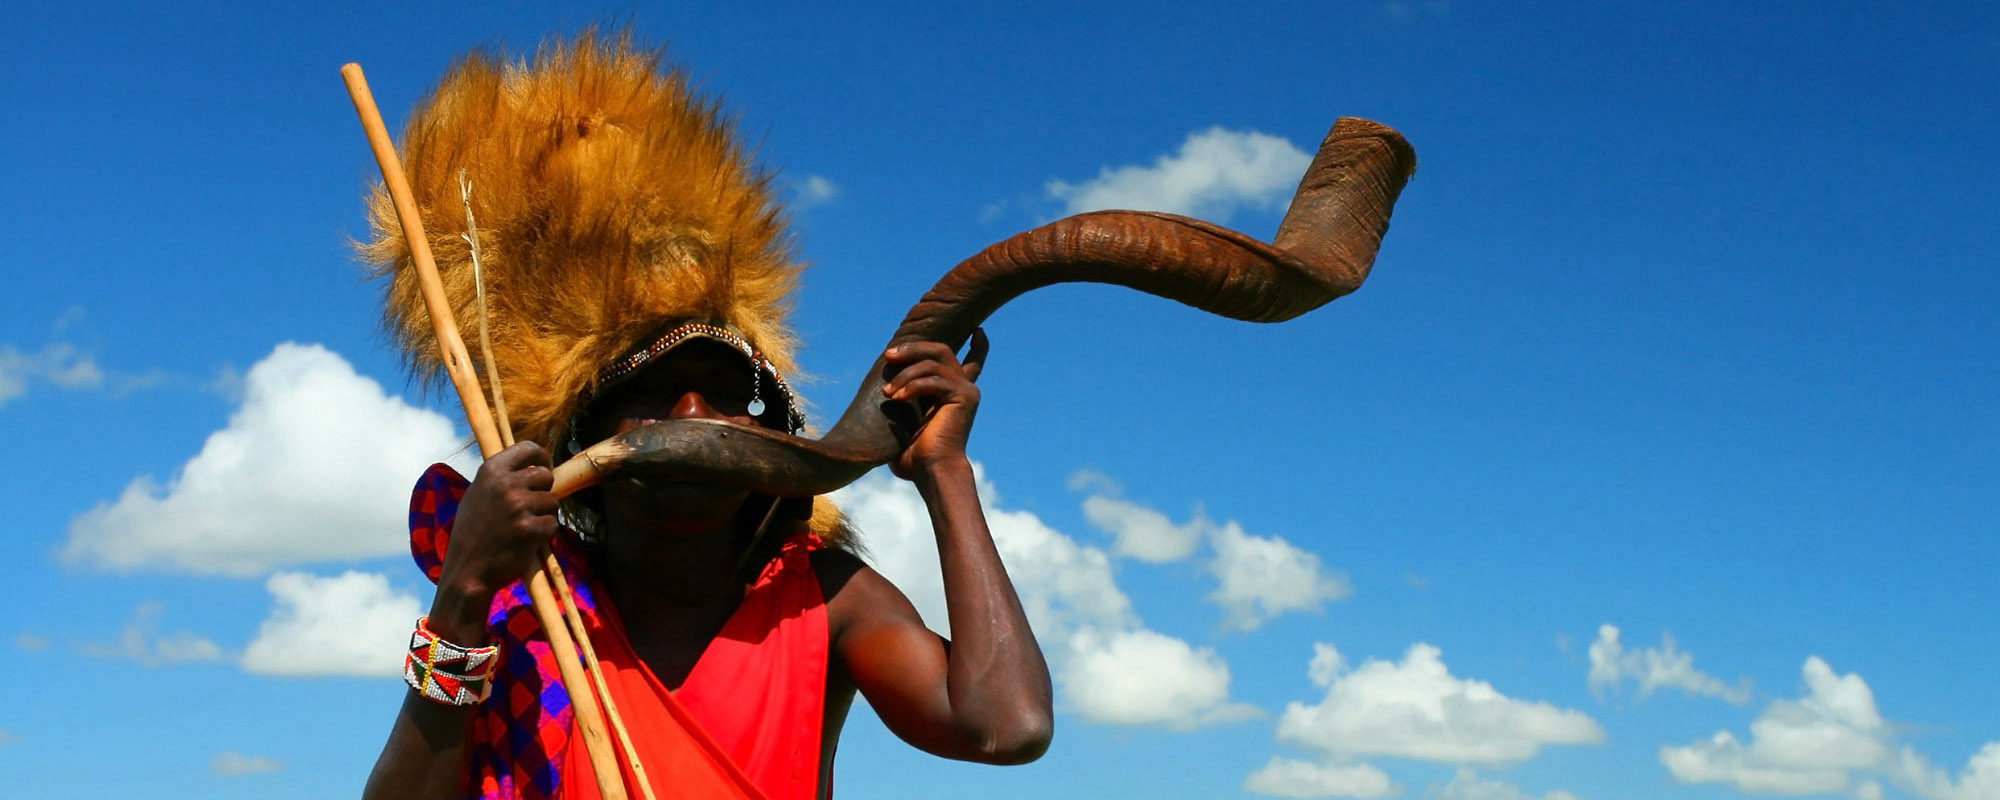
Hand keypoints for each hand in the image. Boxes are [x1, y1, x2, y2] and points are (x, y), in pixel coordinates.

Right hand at [432, 442, 557, 631]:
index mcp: (490, 471)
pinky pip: (553, 524)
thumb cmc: (472, 534)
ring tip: (523, 527)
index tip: (544, 466)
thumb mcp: (477, 495)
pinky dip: (544, 534)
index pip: (528, 448)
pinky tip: (526, 541)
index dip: (542, 457)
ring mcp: (518, 506)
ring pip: (552, 501)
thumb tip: (531, 467)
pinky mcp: (530, 528)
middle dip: (544, 491)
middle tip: (532, 507)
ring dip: (544, 515)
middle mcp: (505, 484)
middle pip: (546, 475)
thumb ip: (501, 478)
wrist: (467, 570)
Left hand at [882, 329, 987, 480]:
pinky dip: (912, 386)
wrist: (931, 472)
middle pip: (941, 349)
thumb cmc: (914, 457)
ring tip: (888, 392)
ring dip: (905, 373)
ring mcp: (966, 391)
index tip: (978, 330)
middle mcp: (965, 389)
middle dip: (913, 348)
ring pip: (933, 362)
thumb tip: (883, 389)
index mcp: (954, 394)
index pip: (973, 362)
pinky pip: (934, 379)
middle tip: (889, 355)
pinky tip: (897, 398)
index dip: (978, 345)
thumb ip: (904, 400)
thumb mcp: (905, 420)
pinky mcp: (964, 396)